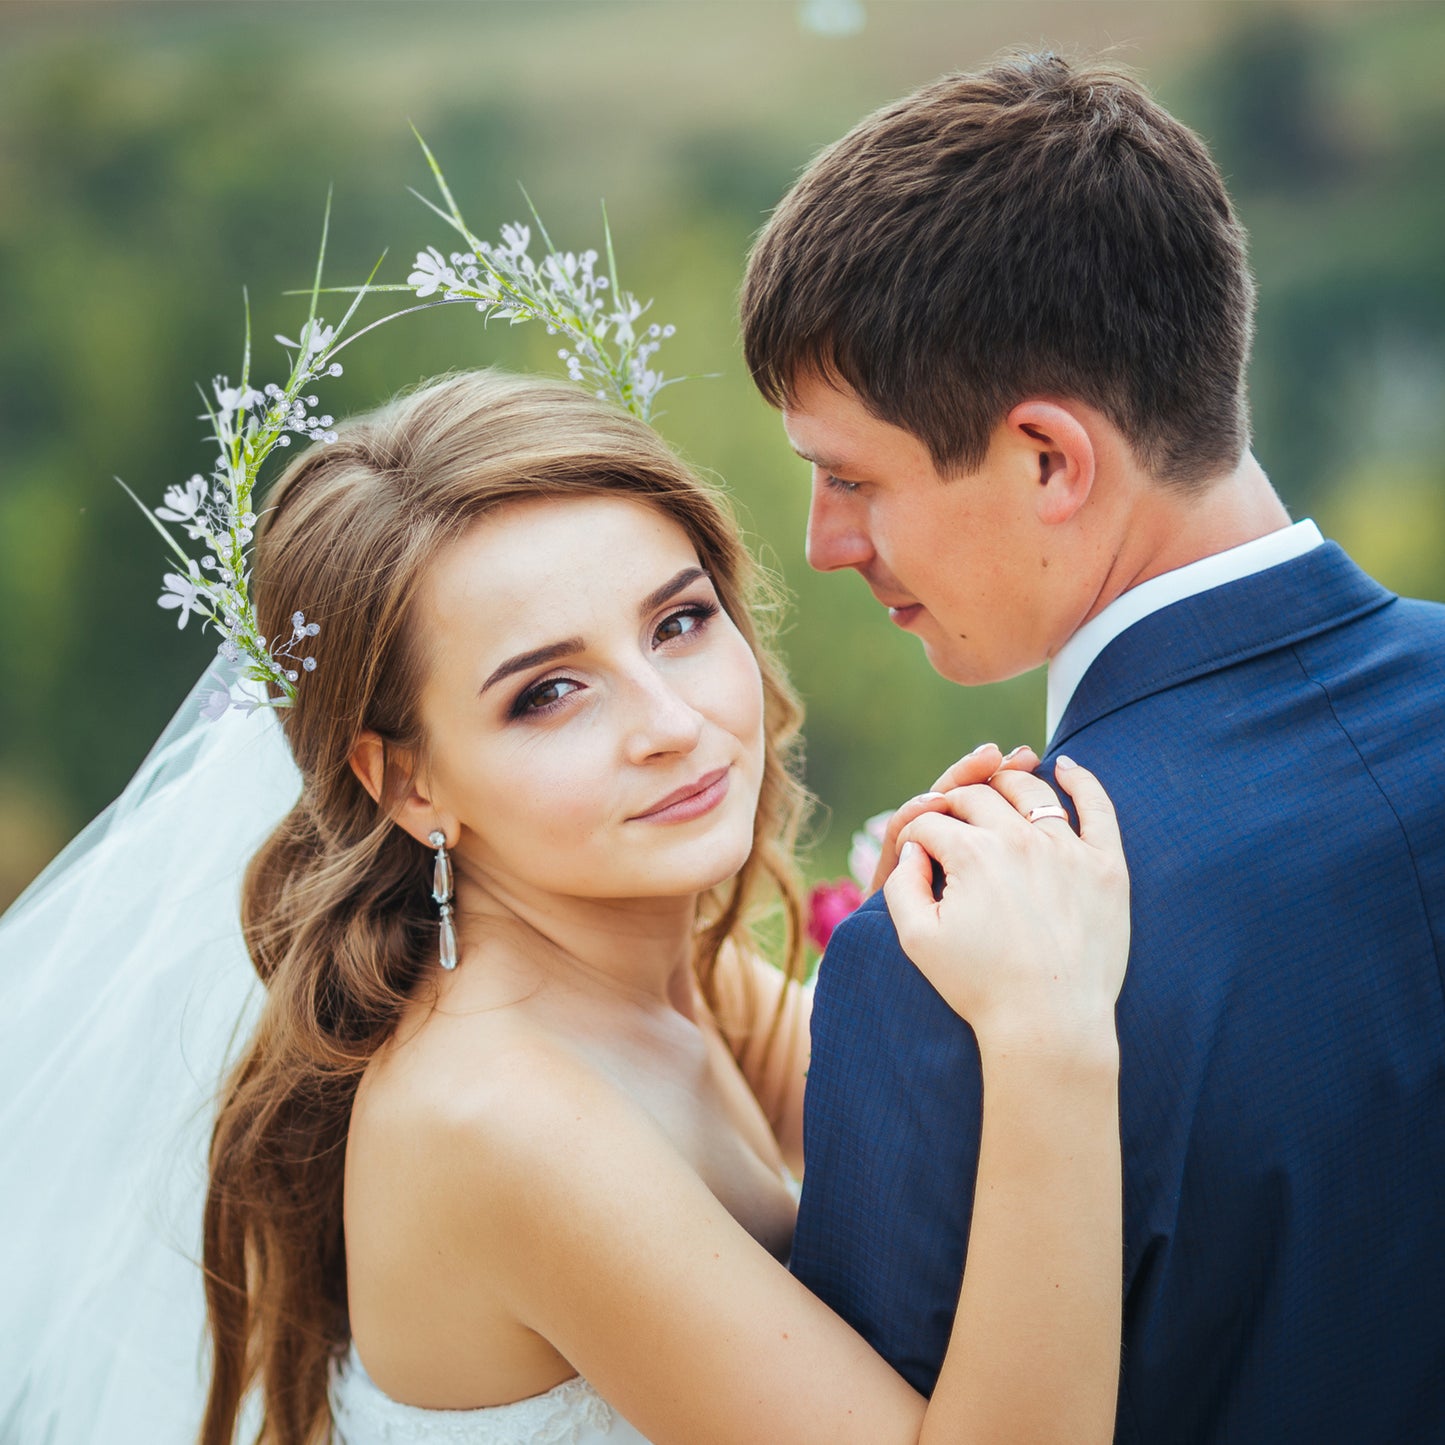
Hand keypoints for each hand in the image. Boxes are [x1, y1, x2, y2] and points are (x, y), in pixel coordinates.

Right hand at [882, 758, 1128, 1057]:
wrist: (1049, 1025)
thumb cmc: (979, 987)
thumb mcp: (917, 939)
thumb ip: (901, 884)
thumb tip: (912, 848)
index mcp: (971, 853)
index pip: (931, 821)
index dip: (915, 834)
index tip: (917, 852)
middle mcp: (1019, 840)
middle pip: (976, 796)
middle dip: (953, 803)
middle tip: (950, 822)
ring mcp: (1068, 850)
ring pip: (1030, 790)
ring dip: (1005, 782)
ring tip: (996, 787)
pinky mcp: (1106, 866)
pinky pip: (1097, 806)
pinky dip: (1080, 779)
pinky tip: (1063, 767)